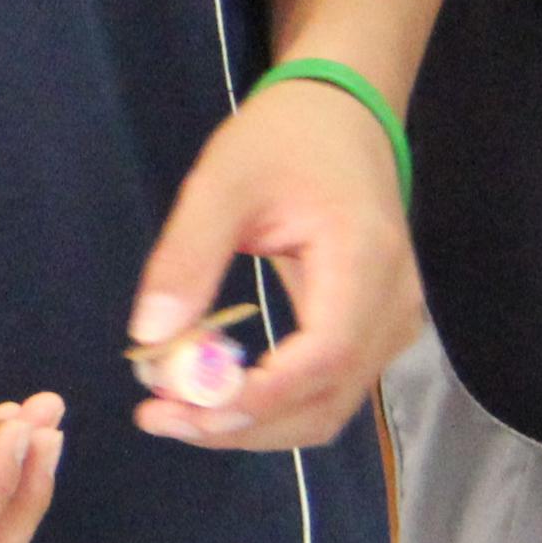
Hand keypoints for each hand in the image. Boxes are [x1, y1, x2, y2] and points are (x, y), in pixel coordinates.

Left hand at [128, 76, 421, 449]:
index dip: (257, 397)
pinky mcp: (375, 331)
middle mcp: (392, 306)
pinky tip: (213, 391)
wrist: (341, 118)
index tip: (181, 409)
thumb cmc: (283, 141)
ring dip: (253, 424)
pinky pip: (327, 387)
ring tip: (174, 412)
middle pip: (326, 399)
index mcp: (365, 261)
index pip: (324, 357)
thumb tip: (149, 335)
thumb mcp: (222, 182)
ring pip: (328, 406)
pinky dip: (271, 404)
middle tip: (159, 418)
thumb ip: (187, 256)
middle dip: (241, 424)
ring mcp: (391, 323)